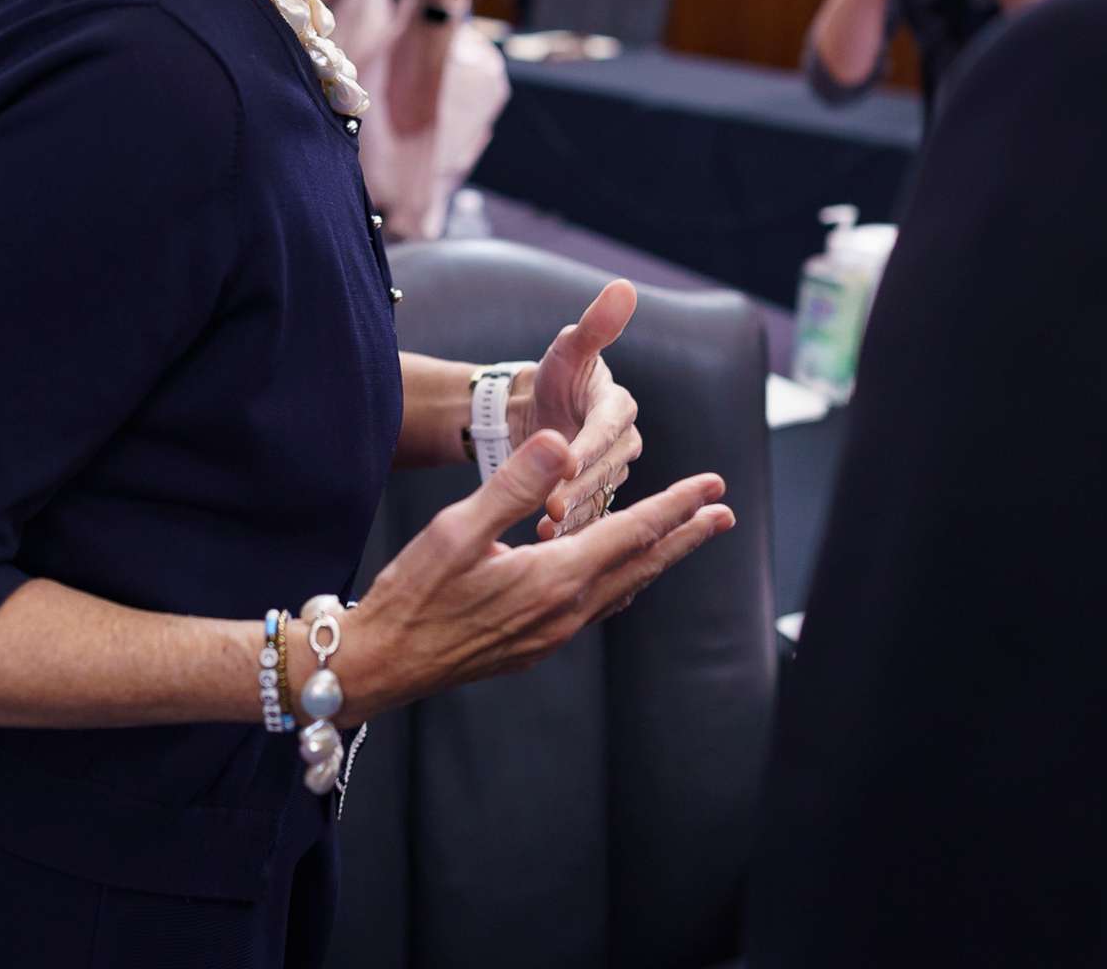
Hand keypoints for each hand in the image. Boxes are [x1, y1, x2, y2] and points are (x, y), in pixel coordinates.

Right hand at [339, 432, 732, 724]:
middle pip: (641, 566)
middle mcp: (564, 612)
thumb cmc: (413, 594)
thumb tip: (562, 443)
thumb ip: (514, 485)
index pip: (631, 533)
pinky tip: (614, 578)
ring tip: (680, 541)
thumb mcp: (457, 528)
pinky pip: (595, 609)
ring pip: (621, 590)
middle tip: (724, 515)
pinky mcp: (533, 646)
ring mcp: (551, 634)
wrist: (382, 663)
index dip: (676, 507)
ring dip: (656, 561)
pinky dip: (619, 583)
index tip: (713, 487)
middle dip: (685, 537)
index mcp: (553, 579)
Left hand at [510, 280, 642, 537]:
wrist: (538, 412)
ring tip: (548, 529)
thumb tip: (623, 287)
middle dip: (579, 488)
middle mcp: (625, 441)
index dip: (590, 445)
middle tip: (552, 507)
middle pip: (605, 468)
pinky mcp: (599, 496)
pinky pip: (588, 515)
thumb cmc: (555, 376)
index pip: (608, 427)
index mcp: (619, 405)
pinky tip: (545, 541)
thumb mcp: (568, 348)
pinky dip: (569, 529)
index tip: (569, 461)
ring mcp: (613, 471)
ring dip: (575, 515)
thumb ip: (595, 324)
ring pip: (598, 496)